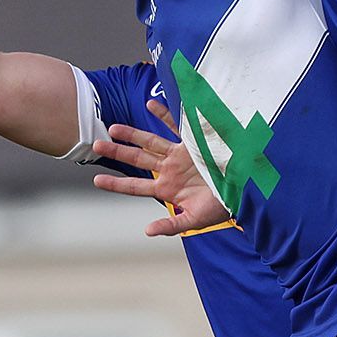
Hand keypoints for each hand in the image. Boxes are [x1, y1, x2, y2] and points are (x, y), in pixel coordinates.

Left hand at [93, 117, 225, 233]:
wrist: (241, 190)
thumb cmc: (220, 206)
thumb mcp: (194, 219)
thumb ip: (171, 225)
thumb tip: (148, 231)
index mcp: (166, 188)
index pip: (135, 186)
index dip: (116, 184)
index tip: (96, 179)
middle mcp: (168, 170)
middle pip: (137, 160)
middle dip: (117, 152)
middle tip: (96, 144)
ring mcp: (178, 155)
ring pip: (150, 142)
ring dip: (132, 135)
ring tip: (113, 127)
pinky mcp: (192, 143)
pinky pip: (175, 126)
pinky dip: (163, 115)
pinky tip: (150, 104)